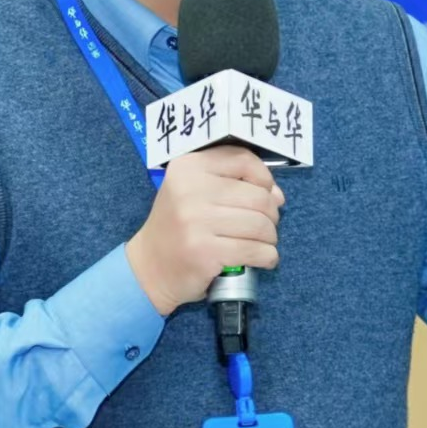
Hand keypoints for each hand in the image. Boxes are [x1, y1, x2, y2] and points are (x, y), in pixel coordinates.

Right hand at [126, 145, 284, 315]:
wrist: (149, 268)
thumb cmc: (179, 227)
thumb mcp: (195, 192)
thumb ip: (234, 184)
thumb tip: (277, 195)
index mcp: (188, 167)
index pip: (242, 159)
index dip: (264, 177)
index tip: (267, 193)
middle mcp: (190, 190)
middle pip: (258, 196)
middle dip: (271, 215)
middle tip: (265, 227)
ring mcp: (196, 222)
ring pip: (260, 225)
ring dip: (271, 237)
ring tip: (263, 243)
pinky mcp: (205, 252)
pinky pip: (255, 250)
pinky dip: (268, 256)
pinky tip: (264, 258)